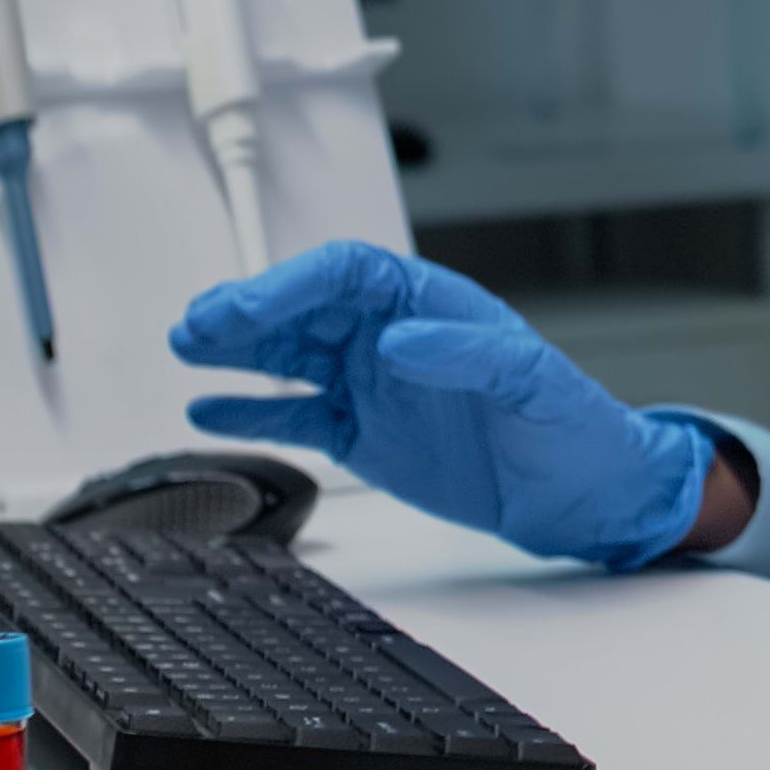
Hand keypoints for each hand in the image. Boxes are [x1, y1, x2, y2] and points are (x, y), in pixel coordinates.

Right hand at [171, 240, 711, 569]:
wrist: (584, 494)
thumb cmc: (574, 425)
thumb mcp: (533, 382)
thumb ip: (469, 356)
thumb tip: (401, 339)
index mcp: (430, 306)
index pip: (346, 275)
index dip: (292, 285)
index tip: (246, 306)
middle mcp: (393, 337)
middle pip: (304, 309)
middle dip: (247, 312)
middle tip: (195, 325)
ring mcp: (374, 386)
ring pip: (289, 357)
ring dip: (237, 352)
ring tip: (186, 347)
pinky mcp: (364, 435)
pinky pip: (296, 415)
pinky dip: (251, 412)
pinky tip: (209, 408)